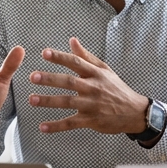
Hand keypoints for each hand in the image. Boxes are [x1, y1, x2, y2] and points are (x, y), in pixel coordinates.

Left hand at [28, 37, 148, 134]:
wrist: (134, 112)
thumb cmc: (117, 89)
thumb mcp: (104, 70)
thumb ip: (86, 56)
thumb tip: (72, 40)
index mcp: (95, 74)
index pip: (76, 63)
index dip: (60, 57)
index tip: (44, 53)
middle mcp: (93, 88)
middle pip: (69, 82)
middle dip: (50, 79)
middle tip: (33, 77)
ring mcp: (91, 105)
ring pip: (67, 102)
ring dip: (49, 101)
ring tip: (32, 99)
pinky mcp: (91, 120)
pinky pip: (71, 123)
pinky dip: (56, 126)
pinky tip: (43, 127)